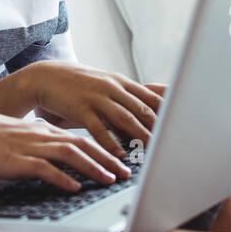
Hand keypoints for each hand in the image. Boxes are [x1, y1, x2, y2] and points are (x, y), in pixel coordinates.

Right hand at [0, 110, 131, 191]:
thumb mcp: (18, 139)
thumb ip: (37, 147)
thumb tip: (54, 162)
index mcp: (41, 131)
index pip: (80, 139)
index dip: (103, 149)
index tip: (120, 161)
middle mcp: (40, 136)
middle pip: (82, 145)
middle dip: (107, 159)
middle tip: (126, 172)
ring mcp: (29, 147)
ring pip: (70, 154)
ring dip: (93, 167)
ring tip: (109, 179)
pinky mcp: (16, 160)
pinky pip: (45, 169)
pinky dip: (63, 178)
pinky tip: (76, 187)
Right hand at [30, 62, 166, 158]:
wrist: (46, 76)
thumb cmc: (79, 85)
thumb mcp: (105, 85)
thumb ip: (126, 98)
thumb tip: (150, 114)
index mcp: (121, 82)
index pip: (152, 97)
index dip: (168, 113)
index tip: (184, 127)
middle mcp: (113, 87)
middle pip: (142, 109)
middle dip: (160, 129)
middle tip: (174, 145)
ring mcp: (97, 97)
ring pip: (125, 118)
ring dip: (141, 137)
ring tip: (154, 152)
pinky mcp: (80, 108)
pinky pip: (99, 128)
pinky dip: (111, 142)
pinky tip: (119, 155)